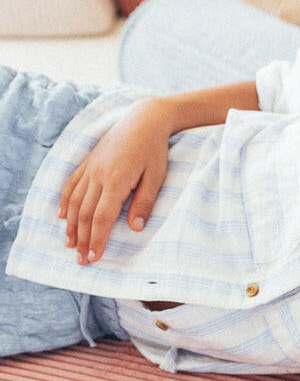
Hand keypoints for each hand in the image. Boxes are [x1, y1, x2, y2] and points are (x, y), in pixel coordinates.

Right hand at [58, 99, 171, 263]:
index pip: (102, 217)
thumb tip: (135, 228)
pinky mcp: (88, 162)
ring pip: (74, 201)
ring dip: (71, 225)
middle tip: (81, 260)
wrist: (143, 119)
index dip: (96, 239)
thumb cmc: (154, 149)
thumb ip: (144, 202)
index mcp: (115, 181)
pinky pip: (71, 185)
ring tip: (70, 245)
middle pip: (85, 214)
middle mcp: (97, 176)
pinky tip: (62, 215)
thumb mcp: (156, 176)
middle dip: (82, 239)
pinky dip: (64, 201)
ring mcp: (90, 168)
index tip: (94, 257)